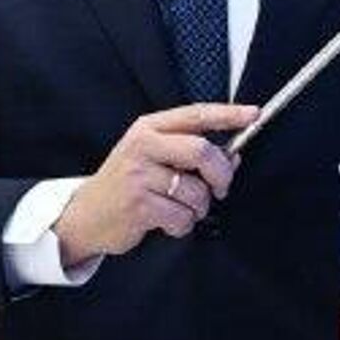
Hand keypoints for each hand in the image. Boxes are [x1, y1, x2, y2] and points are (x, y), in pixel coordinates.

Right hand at [53, 103, 258, 264]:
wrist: (84, 215)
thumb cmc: (128, 183)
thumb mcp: (153, 156)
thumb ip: (190, 151)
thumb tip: (235, 156)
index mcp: (149, 128)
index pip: (196, 114)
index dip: (228, 114)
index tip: (254, 114)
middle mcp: (143, 146)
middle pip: (201, 151)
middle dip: (221, 173)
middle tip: (222, 188)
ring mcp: (138, 176)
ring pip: (196, 190)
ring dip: (199, 207)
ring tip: (183, 208)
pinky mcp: (137, 205)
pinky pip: (182, 216)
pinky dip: (183, 224)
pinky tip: (167, 221)